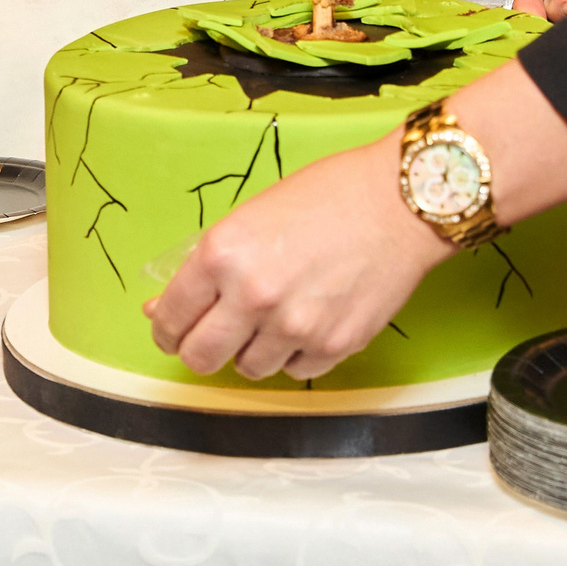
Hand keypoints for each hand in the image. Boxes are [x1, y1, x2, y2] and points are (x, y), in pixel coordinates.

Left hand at [145, 139, 446, 380]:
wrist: (400, 200)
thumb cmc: (329, 194)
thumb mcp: (252, 216)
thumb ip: (211, 264)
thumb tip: (167, 305)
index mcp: (222, 254)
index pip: (171, 317)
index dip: (166, 327)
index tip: (172, 329)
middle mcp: (252, 296)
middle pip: (200, 357)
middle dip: (200, 349)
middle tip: (211, 336)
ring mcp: (294, 326)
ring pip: (248, 369)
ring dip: (252, 350)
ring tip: (271, 318)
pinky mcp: (333, 345)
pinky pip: (295, 371)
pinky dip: (295, 354)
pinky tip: (307, 321)